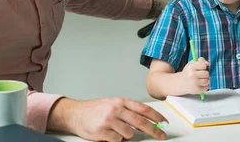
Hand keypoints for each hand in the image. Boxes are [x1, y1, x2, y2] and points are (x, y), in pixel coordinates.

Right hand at [50, 97, 166, 141]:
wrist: (75, 113)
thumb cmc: (96, 109)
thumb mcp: (114, 104)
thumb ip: (129, 110)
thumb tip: (147, 120)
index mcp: (121, 101)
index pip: (144, 108)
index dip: (156, 116)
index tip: (165, 123)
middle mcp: (116, 109)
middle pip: (140, 122)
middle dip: (154, 130)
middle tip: (161, 136)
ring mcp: (109, 120)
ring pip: (129, 133)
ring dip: (126, 135)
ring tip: (115, 130)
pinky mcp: (102, 131)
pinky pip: (117, 140)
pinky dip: (115, 139)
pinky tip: (108, 133)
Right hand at [181, 57, 209, 94]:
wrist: (180, 83)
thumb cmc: (188, 72)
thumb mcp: (192, 64)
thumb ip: (200, 60)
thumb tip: (208, 63)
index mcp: (191, 67)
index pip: (203, 65)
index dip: (204, 66)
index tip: (202, 68)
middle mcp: (192, 75)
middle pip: (206, 74)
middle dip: (205, 74)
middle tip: (201, 74)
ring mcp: (195, 83)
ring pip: (207, 81)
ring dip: (206, 80)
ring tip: (201, 79)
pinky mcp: (197, 90)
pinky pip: (207, 87)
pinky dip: (205, 86)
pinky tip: (201, 84)